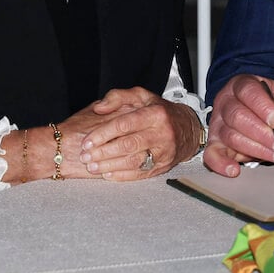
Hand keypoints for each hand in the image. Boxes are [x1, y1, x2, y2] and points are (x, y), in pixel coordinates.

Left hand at [72, 88, 202, 180]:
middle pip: (127, 145)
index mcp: (155, 114)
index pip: (124, 124)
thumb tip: (99, 108)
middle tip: (85, 156)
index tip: (87, 141)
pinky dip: (122, 176)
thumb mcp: (141, 96)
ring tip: (92, 167)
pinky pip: (140, 173)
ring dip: (110, 165)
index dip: (103, 133)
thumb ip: (117, 97)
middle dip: (103, 152)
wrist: (188, 128)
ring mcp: (164, 151)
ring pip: (133, 161)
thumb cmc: (159, 111)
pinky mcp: (163, 166)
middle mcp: (162, 133)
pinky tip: (108, 174)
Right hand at [204, 74, 273, 176]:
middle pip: (237, 116)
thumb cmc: (273, 103)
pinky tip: (234, 169)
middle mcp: (226, 102)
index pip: (248, 91)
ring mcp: (218, 123)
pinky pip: (211, 154)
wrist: (265, 115)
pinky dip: (221, 164)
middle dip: (261, 133)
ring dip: (255, 149)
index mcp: (242, 84)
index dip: (263, 107)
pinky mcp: (215, 143)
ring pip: (231, 137)